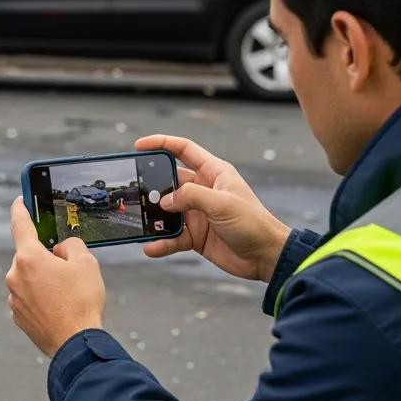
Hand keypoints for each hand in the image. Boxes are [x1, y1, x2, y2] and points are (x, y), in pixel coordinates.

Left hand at [6, 198, 105, 356]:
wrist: (76, 344)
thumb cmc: (81, 302)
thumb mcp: (86, 262)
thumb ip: (70, 246)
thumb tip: (60, 250)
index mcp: (28, 257)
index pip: (20, 224)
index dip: (20, 209)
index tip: (18, 201)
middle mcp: (15, 275)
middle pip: (30, 256)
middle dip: (47, 258)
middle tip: (69, 271)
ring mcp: (14, 297)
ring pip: (30, 278)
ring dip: (45, 280)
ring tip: (68, 295)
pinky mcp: (18, 315)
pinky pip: (30, 297)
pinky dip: (42, 298)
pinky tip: (60, 308)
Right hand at [134, 135, 291, 281]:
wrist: (266, 257)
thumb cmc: (253, 223)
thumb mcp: (222, 203)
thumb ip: (191, 196)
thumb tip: (164, 201)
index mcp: (213, 173)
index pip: (184, 150)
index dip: (162, 143)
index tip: (139, 146)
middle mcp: (203, 190)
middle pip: (169, 182)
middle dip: (151, 186)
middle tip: (134, 192)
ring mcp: (197, 213)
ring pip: (167, 211)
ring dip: (154, 218)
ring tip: (139, 222)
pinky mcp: (195, 235)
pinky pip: (171, 236)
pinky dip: (161, 242)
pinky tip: (151, 247)